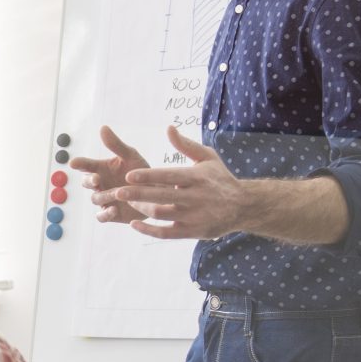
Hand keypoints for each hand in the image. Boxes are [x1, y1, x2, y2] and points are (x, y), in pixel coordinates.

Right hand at [67, 125, 151, 224]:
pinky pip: (102, 216)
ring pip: (96, 199)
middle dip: (89, 181)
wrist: (157, 193)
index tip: (74, 162)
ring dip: (104, 195)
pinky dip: (105, 214)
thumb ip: (116, 145)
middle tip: (96, 179)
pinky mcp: (112, 214)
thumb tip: (103, 128)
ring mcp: (105, 199)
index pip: (87, 165)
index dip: (79, 164)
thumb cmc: (141, 173)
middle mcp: (101, 184)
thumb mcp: (131, 156)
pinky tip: (114, 209)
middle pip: (86, 183)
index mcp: (102, 169)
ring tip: (116, 193)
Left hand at [112, 126, 252, 239]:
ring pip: (162, 214)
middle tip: (117, 192)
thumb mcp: (208, 157)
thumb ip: (186, 145)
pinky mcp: (193, 232)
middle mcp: (196, 197)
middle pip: (162, 196)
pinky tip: (135, 224)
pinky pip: (167, 233)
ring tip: (126, 203)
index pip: (169, 176)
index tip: (129, 175)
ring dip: (141, 209)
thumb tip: (168, 128)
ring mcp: (194, 216)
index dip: (148, 176)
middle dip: (137, 194)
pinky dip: (149, 230)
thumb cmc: (220, 179)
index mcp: (197, 177)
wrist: (244, 206)